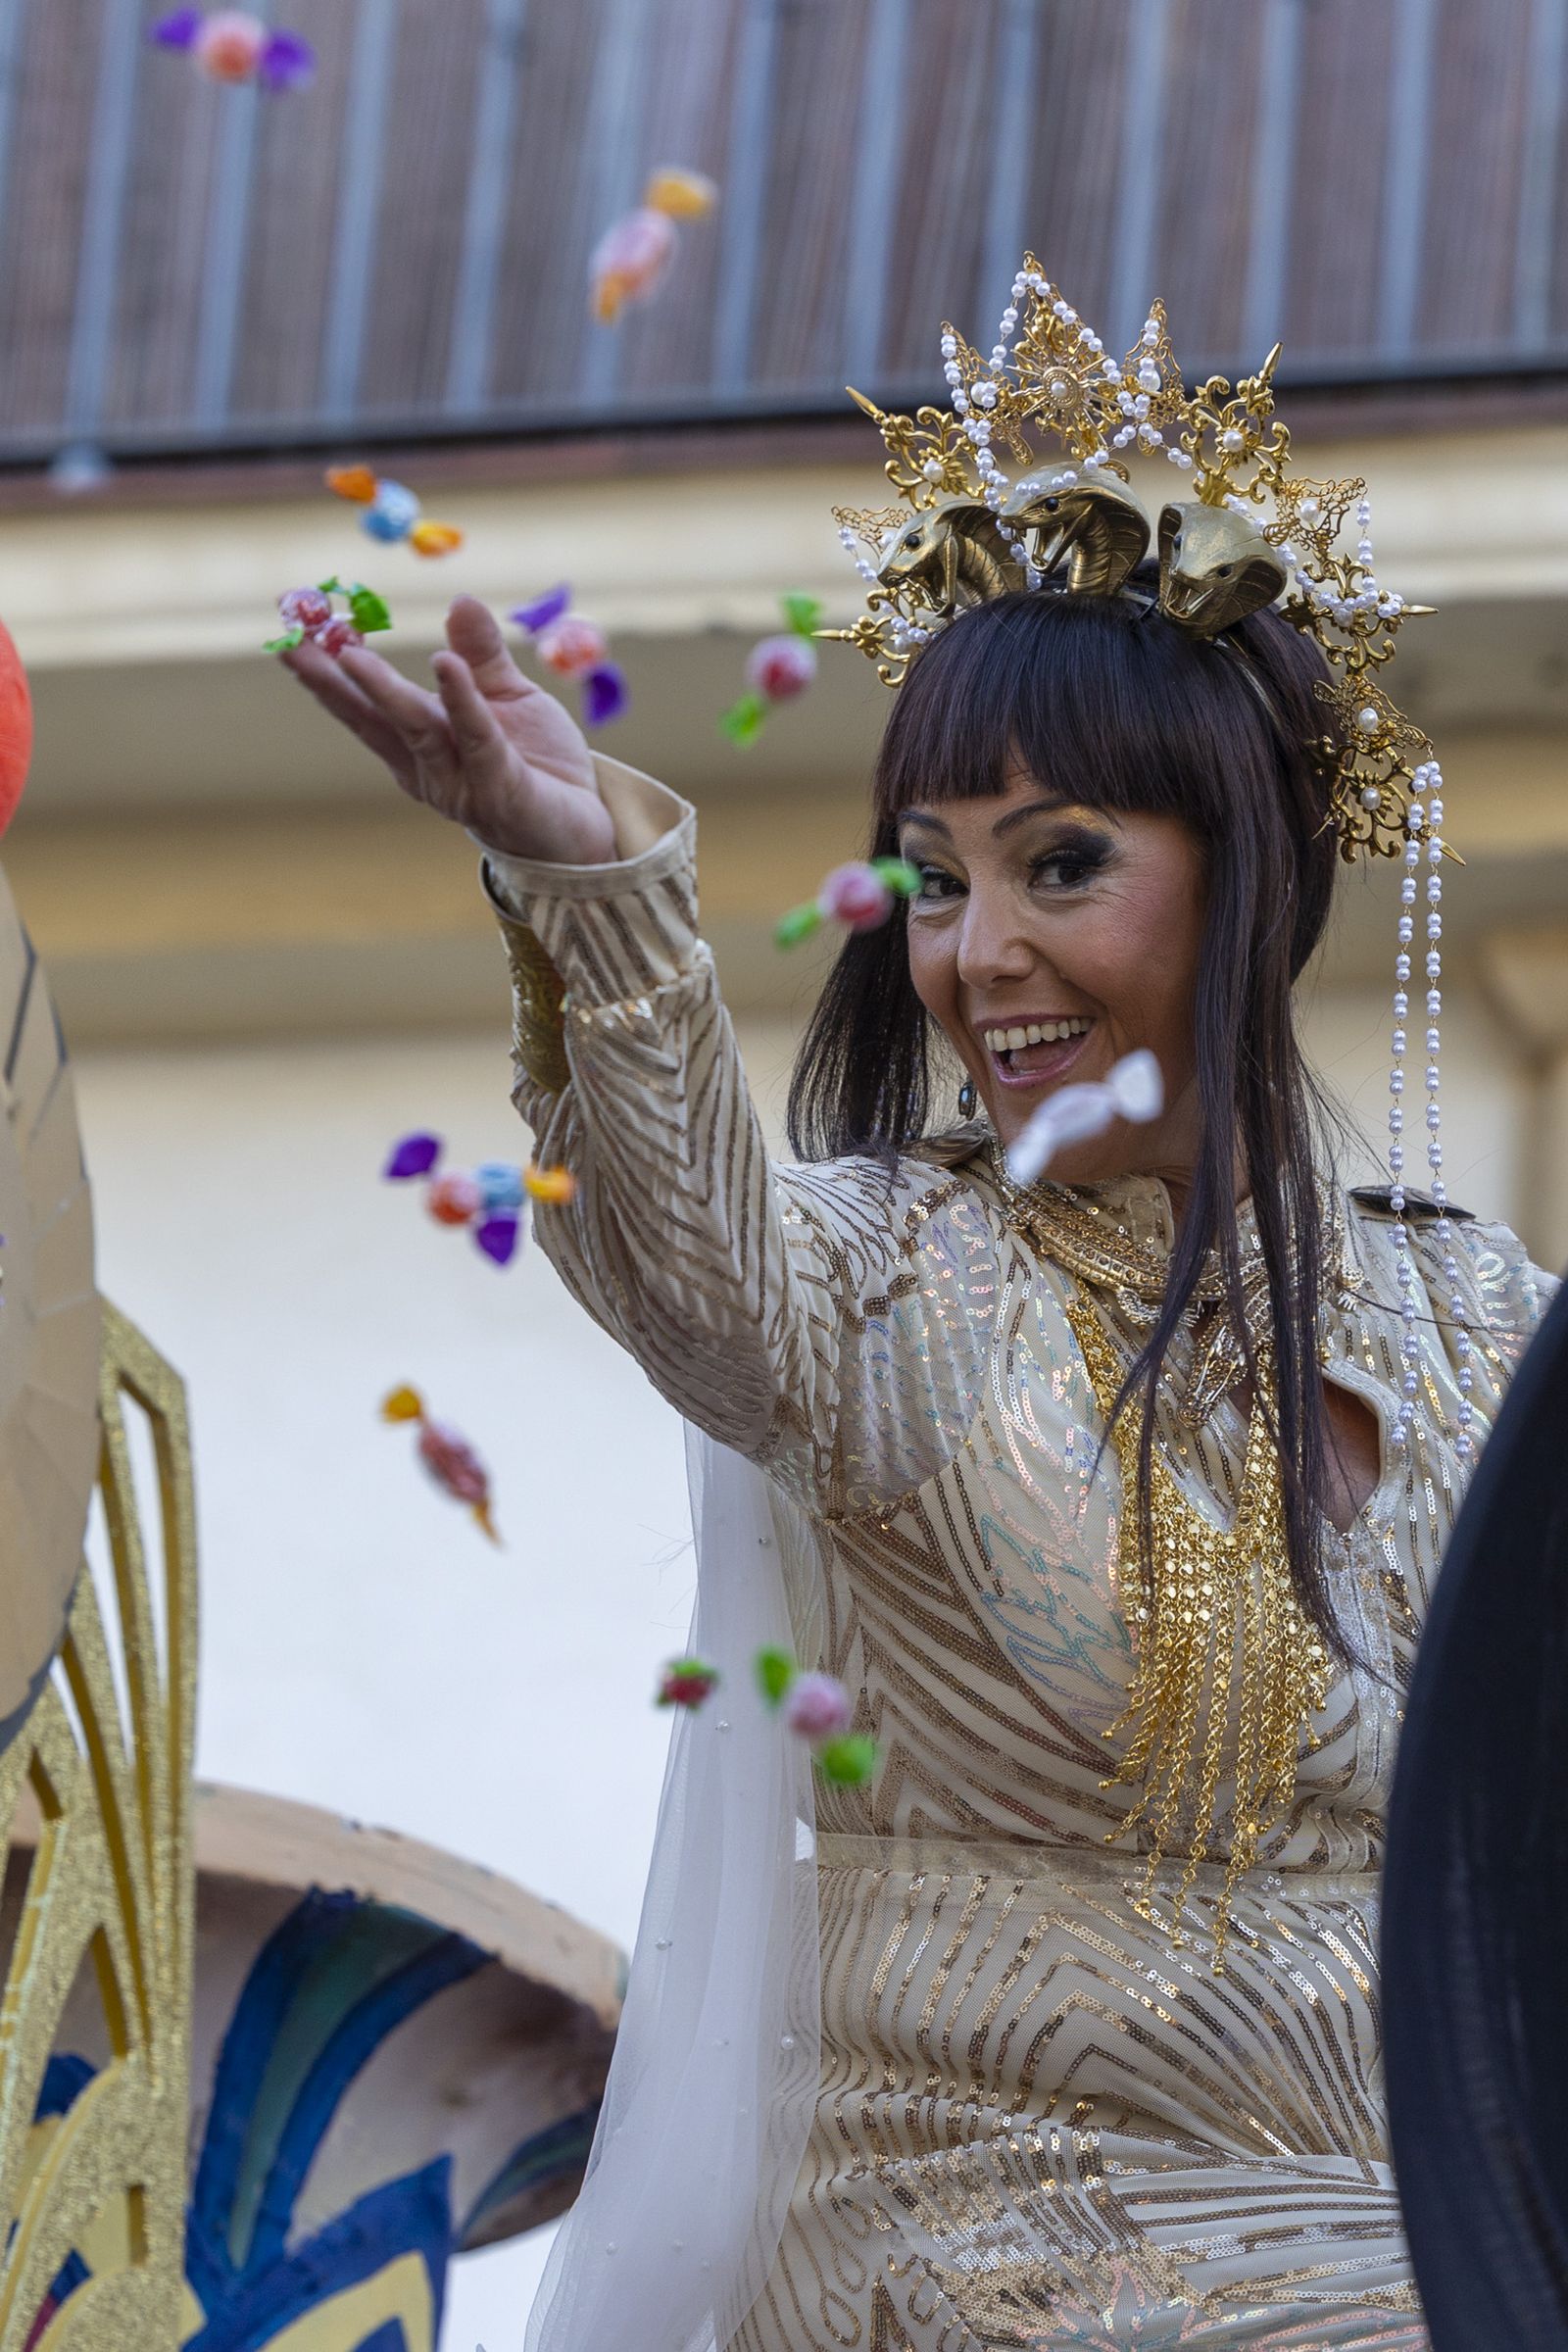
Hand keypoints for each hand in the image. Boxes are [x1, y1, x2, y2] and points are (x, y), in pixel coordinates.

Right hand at [282, 594, 616, 864]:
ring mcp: (459, 782)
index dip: (329, 671)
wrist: (584, 823)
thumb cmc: (538, 763)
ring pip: (415, 728)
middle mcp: (427, 767)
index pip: (365, 705)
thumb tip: (459, 600)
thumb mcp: (506, 696)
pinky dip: (461, 701)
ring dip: (382, 690)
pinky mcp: (498, 789)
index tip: (293, 633)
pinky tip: (445, 665)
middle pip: (371, 720)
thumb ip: (480, 654)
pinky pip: (477, 738)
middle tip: (291, 644)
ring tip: (350, 653)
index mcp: (418, 744)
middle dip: (329, 684)